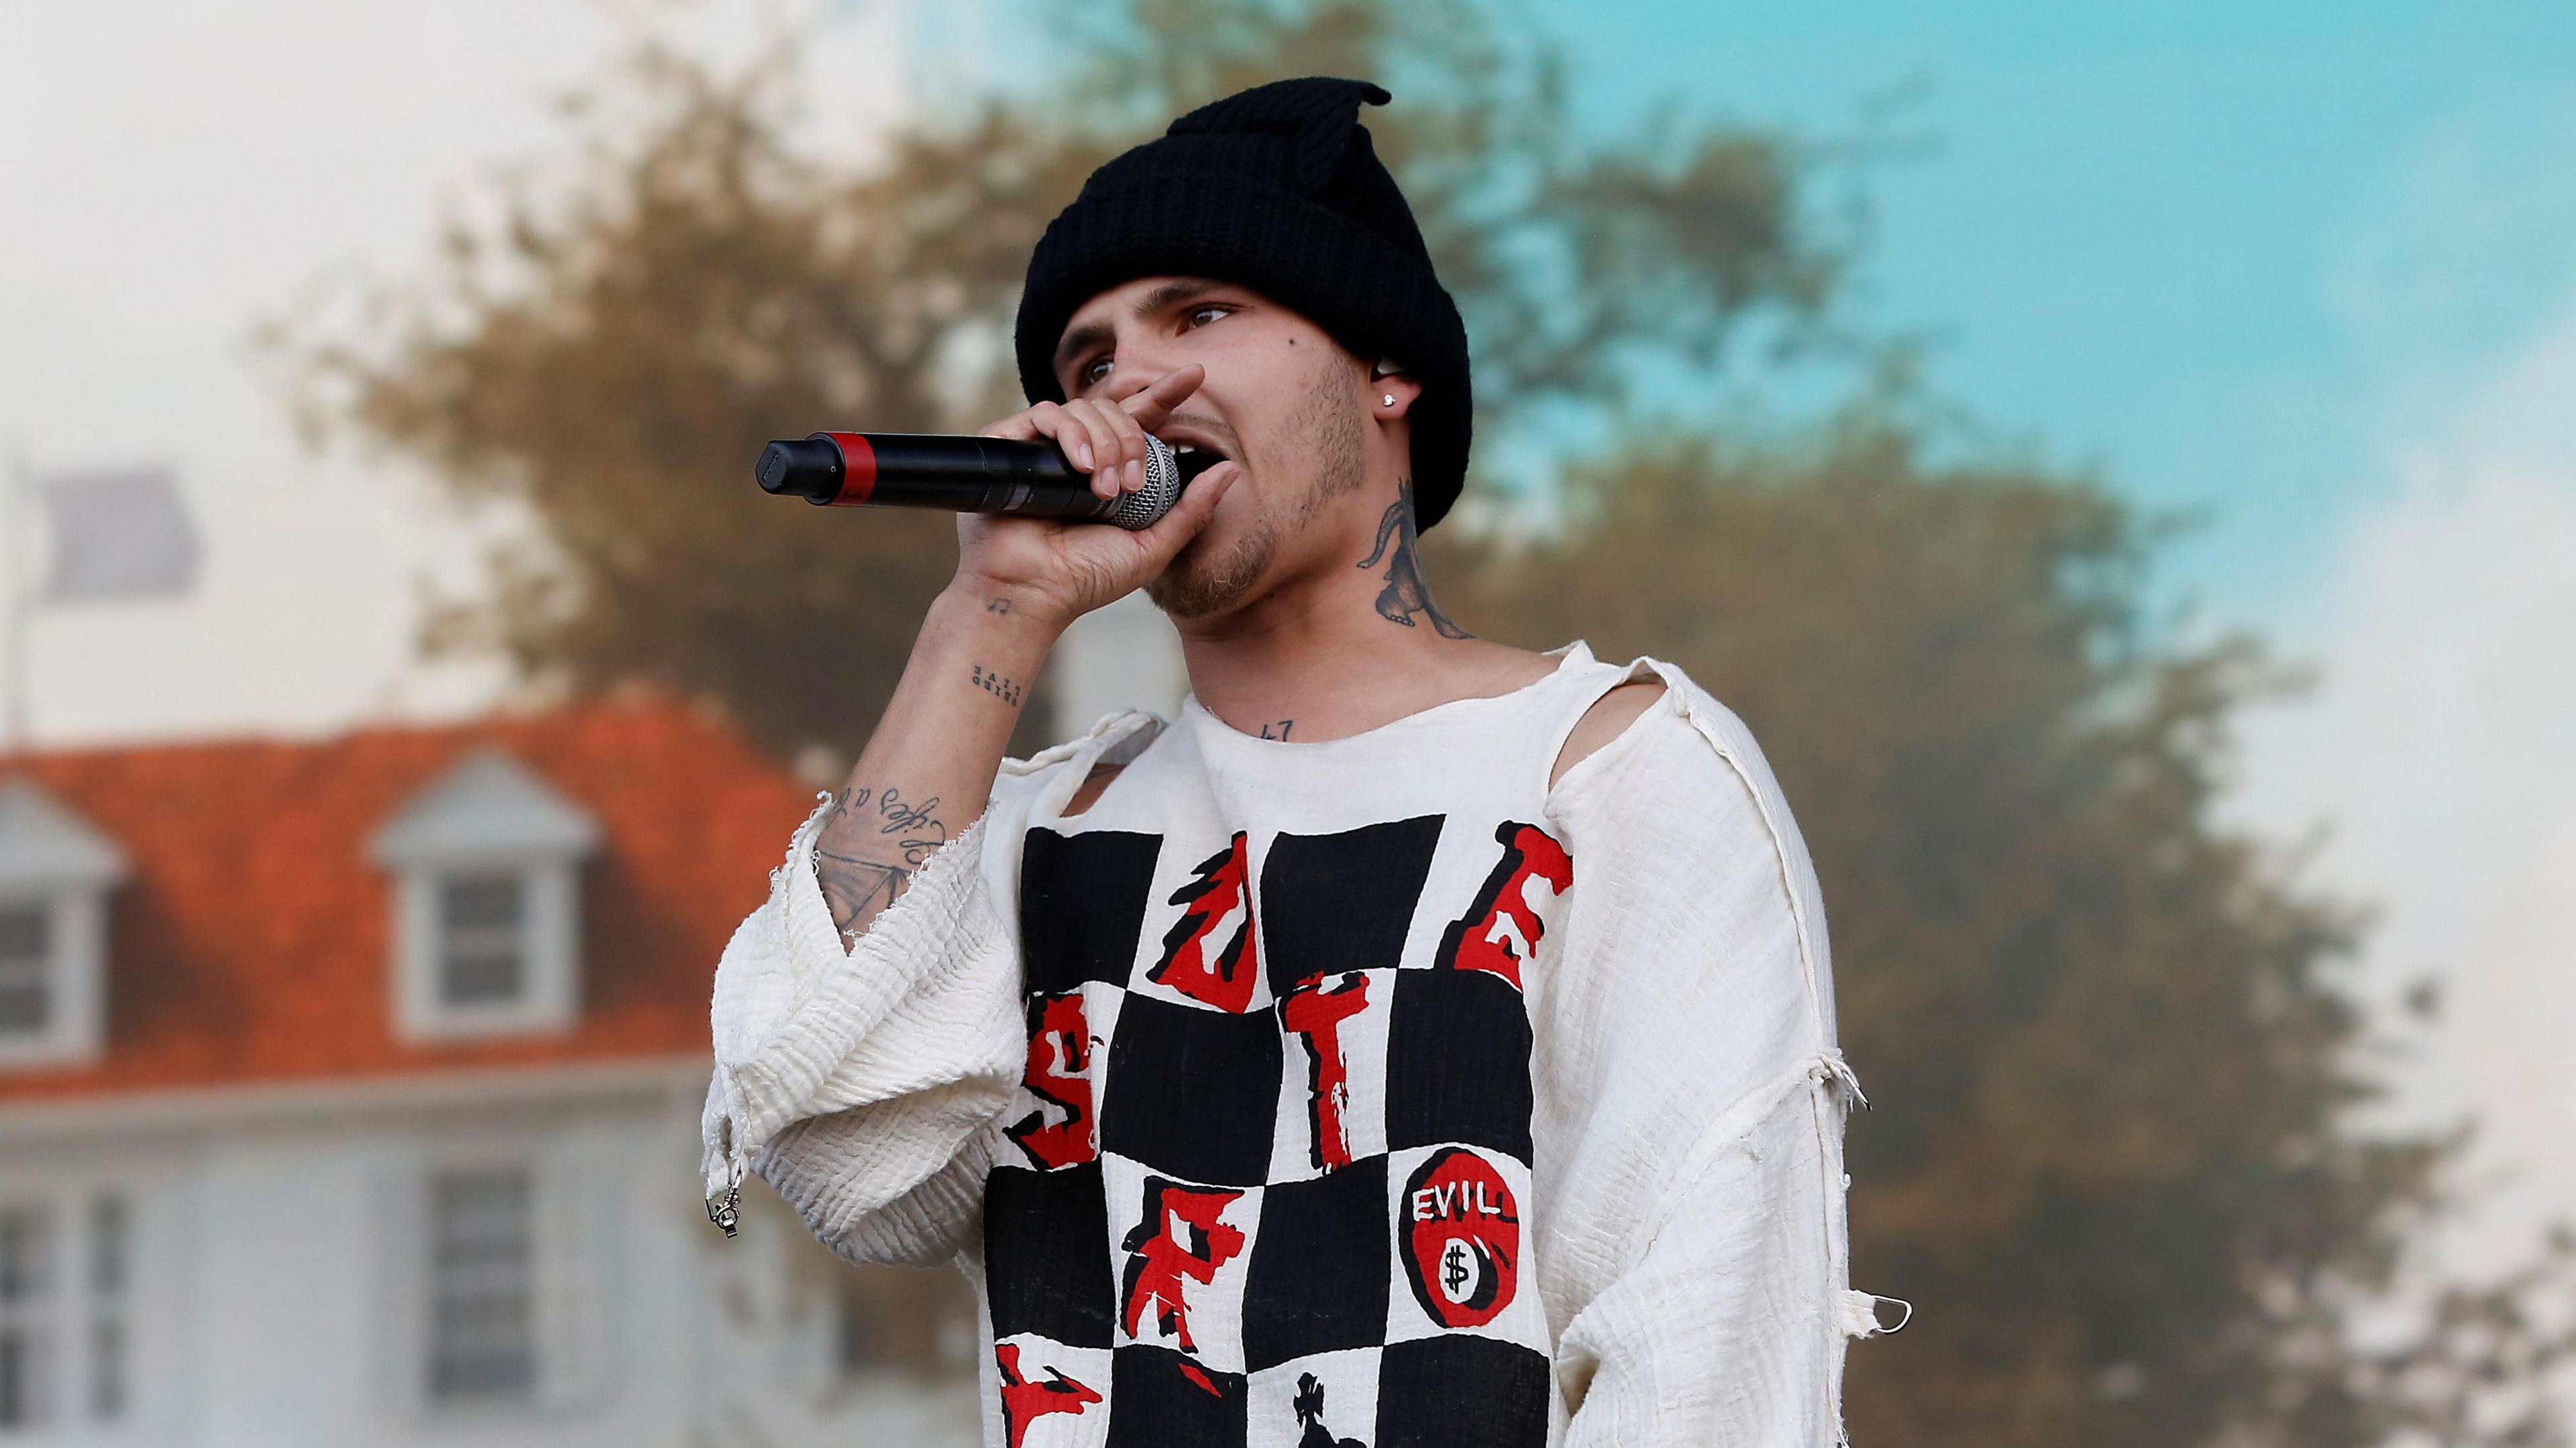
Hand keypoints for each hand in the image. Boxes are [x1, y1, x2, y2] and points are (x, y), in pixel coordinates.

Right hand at [956, 365, 1234, 628]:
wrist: (1034, 593)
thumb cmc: (1088, 578)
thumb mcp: (1154, 546)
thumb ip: (1192, 510)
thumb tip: (1230, 469)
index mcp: (1110, 471)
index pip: (1140, 420)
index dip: (1165, 393)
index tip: (1195, 375)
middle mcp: (1077, 455)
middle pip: (1115, 412)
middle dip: (1130, 442)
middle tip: (1130, 486)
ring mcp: (1042, 449)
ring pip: (1083, 409)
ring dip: (1103, 445)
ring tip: (1102, 490)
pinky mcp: (1009, 446)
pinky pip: (1046, 414)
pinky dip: (1070, 434)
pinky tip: (1079, 468)